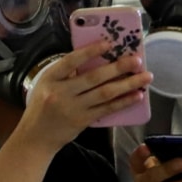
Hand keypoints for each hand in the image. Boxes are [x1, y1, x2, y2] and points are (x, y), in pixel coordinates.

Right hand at [17, 42, 151, 151]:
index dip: (90, 52)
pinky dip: (123, 101)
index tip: (109, 44)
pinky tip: (136, 95)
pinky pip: (106, 109)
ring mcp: (72, 108)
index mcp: (50, 78)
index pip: (70, 62)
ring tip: (145, 76)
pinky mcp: (82, 121)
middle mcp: (61, 93)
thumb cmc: (42, 107)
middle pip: (94, 78)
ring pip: (104, 93)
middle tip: (137, 60)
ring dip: (127, 84)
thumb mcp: (46, 85)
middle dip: (118, 67)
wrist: (35, 138)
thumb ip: (66, 73)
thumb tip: (97, 59)